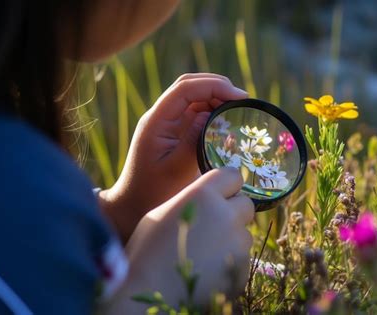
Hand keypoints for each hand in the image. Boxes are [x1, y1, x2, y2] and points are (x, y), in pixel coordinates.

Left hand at [99, 73, 247, 241]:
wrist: (133, 205)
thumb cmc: (152, 192)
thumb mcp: (177, 170)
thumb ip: (193, 140)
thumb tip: (210, 115)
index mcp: (156, 121)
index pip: (185, 88)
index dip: (214, 86)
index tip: (240, 97)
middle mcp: (160, 116)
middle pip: (189, 86)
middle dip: (217, 86)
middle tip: (243, 100)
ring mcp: (166, 123)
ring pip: (193, 97)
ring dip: (216, 97)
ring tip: (238, 109)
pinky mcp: (173, 132)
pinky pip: (194, 112)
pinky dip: (212, 111)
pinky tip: (227, 122)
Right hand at [100, 168, 254, 312]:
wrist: (147, 291)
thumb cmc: (147, 248)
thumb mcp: (164, 211)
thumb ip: (193, 199)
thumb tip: (212, 197)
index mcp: (203, 195)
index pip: (233, 175)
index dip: (227, 185)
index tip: (220, 194)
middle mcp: (226, 215)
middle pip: (246, 204)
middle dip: (233, 212)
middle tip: (212, 226)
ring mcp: (237, 243)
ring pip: (244, 234)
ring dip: (231, 239)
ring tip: (203, 252)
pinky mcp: (242, 268)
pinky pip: (242, 259)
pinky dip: (230, 263)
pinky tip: (207, 269)